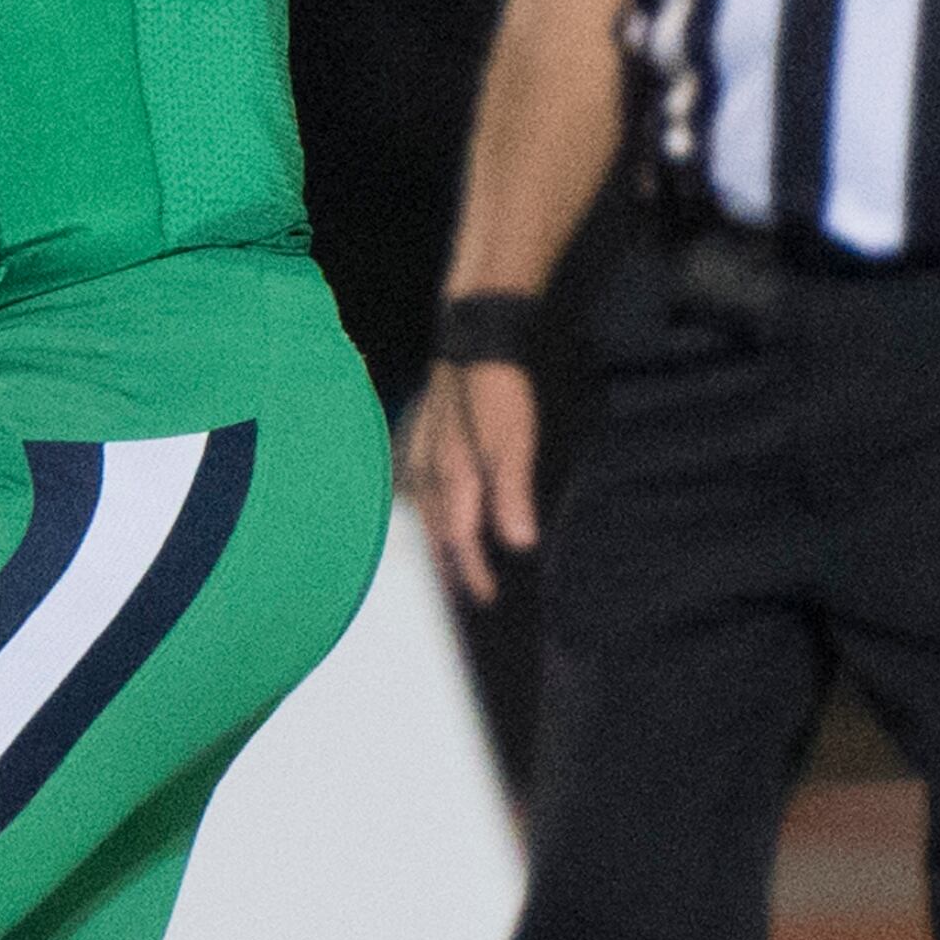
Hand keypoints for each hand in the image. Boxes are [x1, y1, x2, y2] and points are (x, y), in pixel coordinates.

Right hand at [404, 358, 541, 605]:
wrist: (476, 339)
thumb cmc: (497, 391)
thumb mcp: (513, 441)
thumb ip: (512, 492)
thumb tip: (518, 544)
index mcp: (451, 477)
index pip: (459, 540)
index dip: (473, 572)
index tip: (487, 600)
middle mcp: (428, 471)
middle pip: (434, 531)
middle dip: (448, 566)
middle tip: (462, 595)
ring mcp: (421, 453)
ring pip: (424, 510)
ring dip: (436, 540)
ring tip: (447, 562)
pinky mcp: (423, 438)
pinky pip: (420, 487)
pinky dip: (430, 509)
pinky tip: (432, 509)